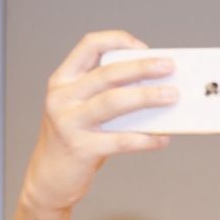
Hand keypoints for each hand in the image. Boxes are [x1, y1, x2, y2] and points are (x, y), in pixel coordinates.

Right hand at [21, 30, 176, 215]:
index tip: (144, 48)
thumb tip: (154, 85)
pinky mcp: (80, 148)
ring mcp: (68, 122)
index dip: (117, 40)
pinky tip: (162, 139)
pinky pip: (120, 140)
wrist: (48, 178)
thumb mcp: (82, 109)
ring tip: (172, 96)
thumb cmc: (75, 139)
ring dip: (147, 97)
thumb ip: (108, 94)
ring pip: (114, 101)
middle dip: (141, 67)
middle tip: (169, 67)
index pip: (89, 45)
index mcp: (63, 80)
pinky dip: (145, 139)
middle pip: (107, 73)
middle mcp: (62, 97)